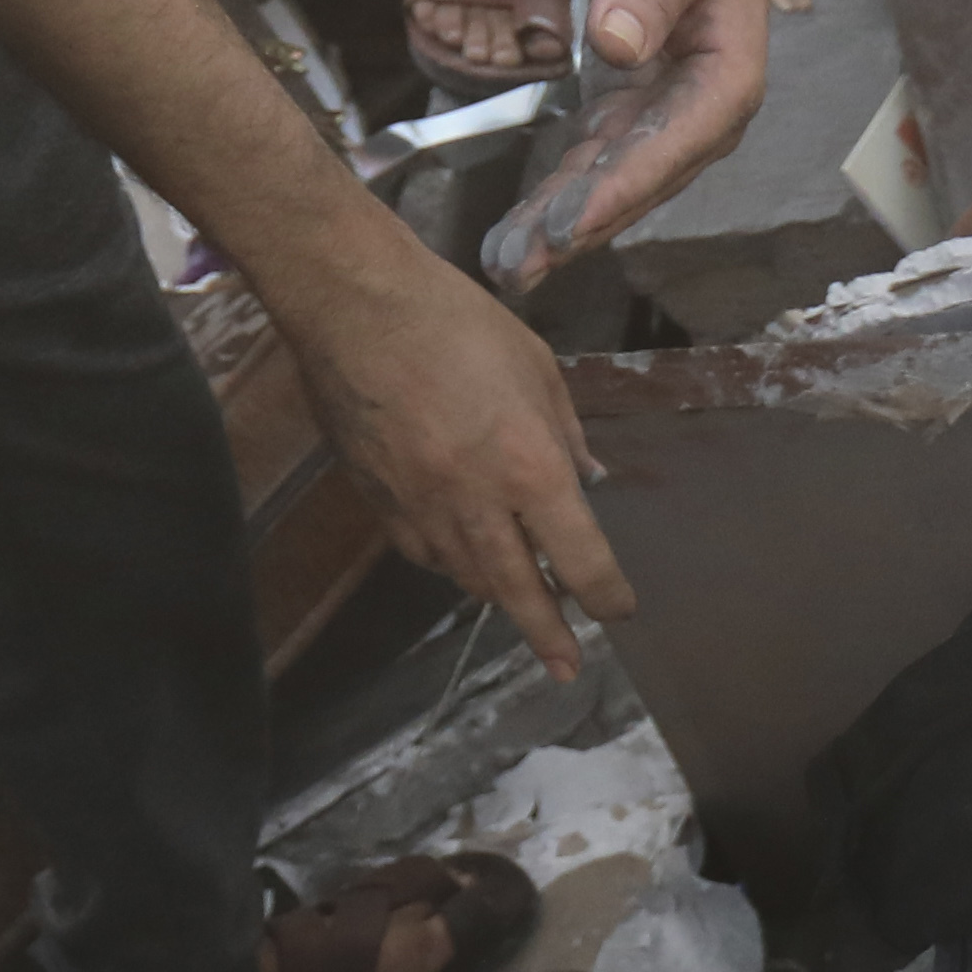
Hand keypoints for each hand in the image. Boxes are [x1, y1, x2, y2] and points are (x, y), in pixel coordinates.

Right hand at [279, 248, 633, 679]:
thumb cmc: (457, 321)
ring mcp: (421, 507)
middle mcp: (476, 502)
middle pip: (519, 591)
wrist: (352, 303)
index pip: (580, 559)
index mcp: (529, 466)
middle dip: (548, 634)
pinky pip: (423, 553)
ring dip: (499, 596)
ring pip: (467, 577)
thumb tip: (588, 485)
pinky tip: (463, 558)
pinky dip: (450, 563)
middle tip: (567, 668)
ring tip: (521, 608)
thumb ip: (566, 437)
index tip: (619, 611)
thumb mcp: (537, 369)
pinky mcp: (378, 501)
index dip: (606, 595)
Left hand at [482, 0, 772, 292]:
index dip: (620, 191)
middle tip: (523, 270)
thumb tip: (618, 43)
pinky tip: (521, 228)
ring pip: (609, 185)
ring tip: (510, 265)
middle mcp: (701, 119)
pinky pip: (591, 164)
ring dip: (560, 227)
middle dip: (579, 230)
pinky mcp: (633, 118)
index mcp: (727, 84)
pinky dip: (557, 196)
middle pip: (637, 185)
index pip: (670, 149)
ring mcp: (666, 124)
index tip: (571, 228)